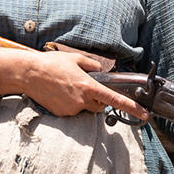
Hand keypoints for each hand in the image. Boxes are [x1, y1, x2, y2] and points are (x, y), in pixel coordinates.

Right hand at [0, 47, 148, 120]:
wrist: (29, 74)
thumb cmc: (52, 64)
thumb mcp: (76, 59)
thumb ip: (92, 66)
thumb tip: (99, 72)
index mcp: (88, 86)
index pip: (114, 99)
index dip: (132, 107)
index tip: (144, 114)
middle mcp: (81, 100)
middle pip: (100, 106)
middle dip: (99, 99)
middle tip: (86, 86)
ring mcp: (71, 109)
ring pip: (86, 109)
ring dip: (84, 101)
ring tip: (68, 87)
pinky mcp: (61, 115)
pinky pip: (73, 111)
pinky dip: (71, 104)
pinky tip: (60, 93)